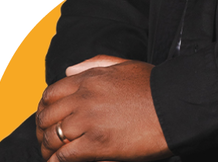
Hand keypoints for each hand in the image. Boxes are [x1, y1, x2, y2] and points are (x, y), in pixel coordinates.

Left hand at [36, 57, 171, 160]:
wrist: (175, 105)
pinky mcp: (97, 143)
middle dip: (42, 130)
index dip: (45, 108)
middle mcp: (85, 96)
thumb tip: (69, 71)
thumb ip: (95, 64)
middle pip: (47, 116)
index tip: (47, 119)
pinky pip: (64, 156)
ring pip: (52, 137)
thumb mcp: (125, 65)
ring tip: (51, 155)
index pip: (52, 93)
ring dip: (48, 148)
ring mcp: (89, 120)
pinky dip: (58, 161)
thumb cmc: (154, 86)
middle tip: (46, 141)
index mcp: (91, 78)